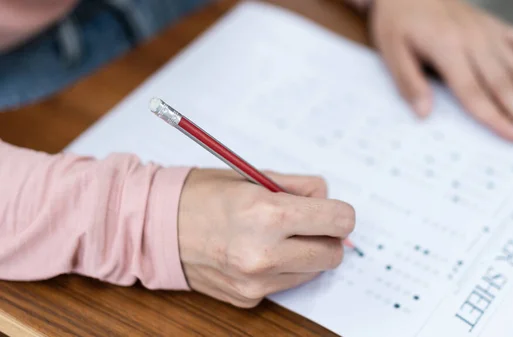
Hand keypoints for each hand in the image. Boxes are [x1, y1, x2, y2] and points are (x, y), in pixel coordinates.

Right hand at [177, 169, 354, 307]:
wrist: (156, 227)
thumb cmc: (203, 195)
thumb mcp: (254, 176)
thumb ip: (299, 187)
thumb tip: (330, 201)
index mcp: (268, 214)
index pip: (339, 220)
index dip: (339, 212)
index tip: (331, 210)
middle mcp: (264, 253)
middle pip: (332, 253)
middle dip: (326, 236)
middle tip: (305, 223)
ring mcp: (256, 281)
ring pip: (313, 271)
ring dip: (305, 253)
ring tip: (275, 235)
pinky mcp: (249, 297)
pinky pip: (287, 283)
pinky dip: (283, 268)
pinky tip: (257, 251)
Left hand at [369, 0, 512, 146]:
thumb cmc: (398, 21)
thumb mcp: (391, 51)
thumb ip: (409, 82)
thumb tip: (423, 114)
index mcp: (448, 49)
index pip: (474, 92)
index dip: (496, 117)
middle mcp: (475, 42)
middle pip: (504, 85)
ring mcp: (489, 33)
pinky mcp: (496, 26)